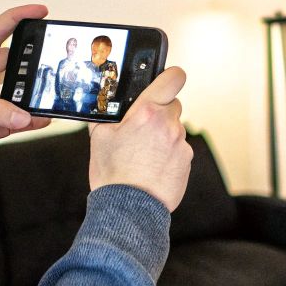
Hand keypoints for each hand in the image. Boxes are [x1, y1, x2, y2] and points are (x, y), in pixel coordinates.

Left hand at [0, 5, 52, 184]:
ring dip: (34, 94)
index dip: (16, 19)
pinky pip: (21, 118)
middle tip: (53, 59)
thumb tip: (22, 113)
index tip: (40, 11)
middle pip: (15, 61)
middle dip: (33, 59)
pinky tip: (42, 119)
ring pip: (21, 91)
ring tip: (48, 95)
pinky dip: (33, 119)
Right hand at [89, 66, 191, 210]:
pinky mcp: (187, 161)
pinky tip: (152, 167)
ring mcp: (181, 144)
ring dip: (163, 136)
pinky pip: (179, 149)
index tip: (165, 80)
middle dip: (159, 113)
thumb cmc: (113, 175)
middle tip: (142, 129)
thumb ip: (106, 116)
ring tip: (144, 154)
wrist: (128, 208)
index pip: (173, 78)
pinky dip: (169, 154)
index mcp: (147, 112)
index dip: (170, 76)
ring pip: (175, 129)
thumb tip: (106, 106)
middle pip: (172, 105)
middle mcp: (169, 125)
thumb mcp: (99, 138)